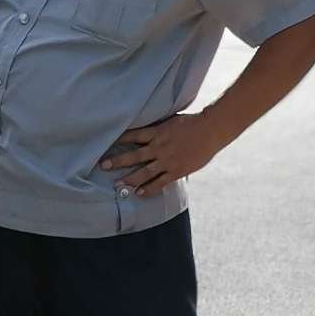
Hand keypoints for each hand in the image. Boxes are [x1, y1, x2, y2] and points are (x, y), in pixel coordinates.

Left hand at [101, 109, 224, 198]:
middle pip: (134, 155)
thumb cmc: (194, 123)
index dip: (119, 139)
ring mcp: (167, 160)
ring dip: (130, 179)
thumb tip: (150, 130)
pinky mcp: (176, 170)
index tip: (106, 143)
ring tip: (117, 186)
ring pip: (144, 172)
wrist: (211, 130)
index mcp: (157, 132)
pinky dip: (149, 188)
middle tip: (103, 166)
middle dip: (117, 161)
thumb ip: (160, 128)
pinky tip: (139, 194)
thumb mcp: (173, 121)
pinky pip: (160, 182)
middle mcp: (159, 147)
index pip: (133, 135)